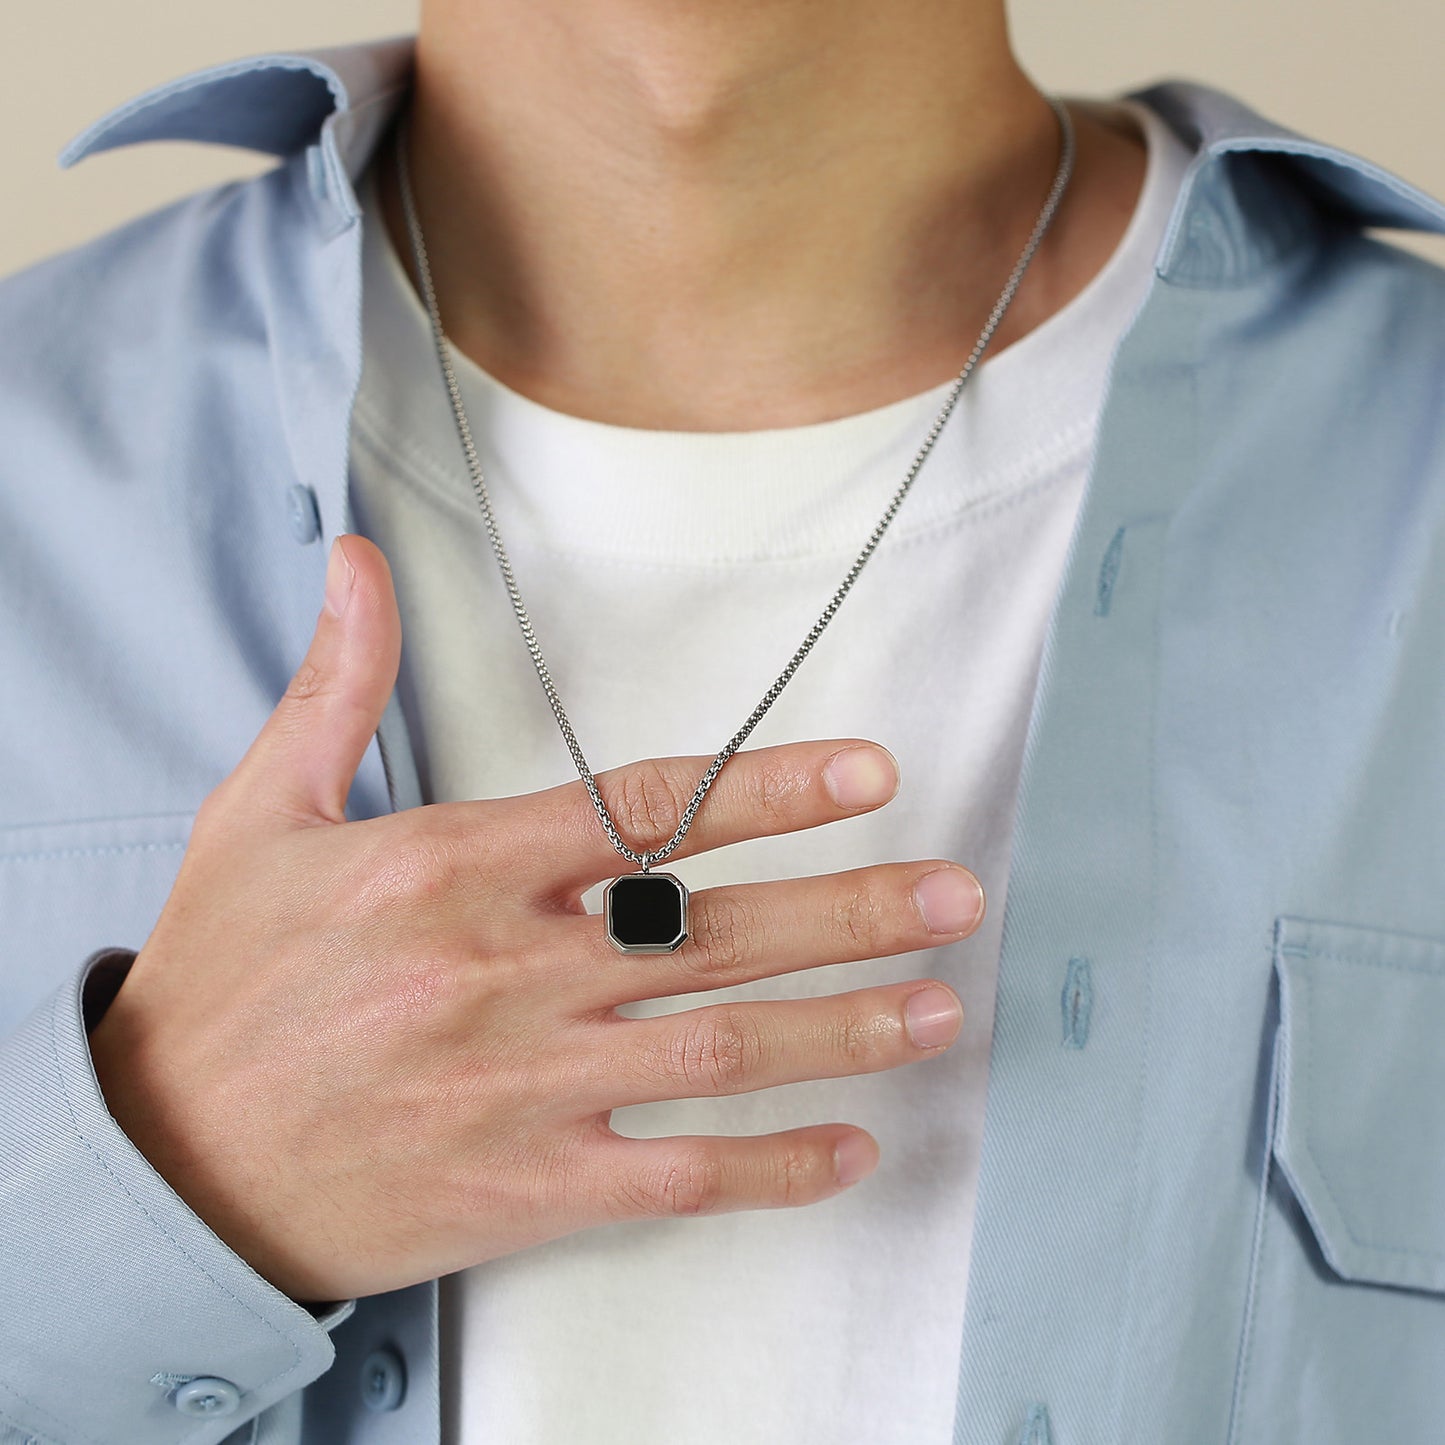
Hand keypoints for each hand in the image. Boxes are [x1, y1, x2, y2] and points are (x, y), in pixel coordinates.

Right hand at [88, 535, 985, 1305]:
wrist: (164, 1161)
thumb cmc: (221, 984)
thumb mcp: (261, 813)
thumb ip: (338, 686)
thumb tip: (357, 564)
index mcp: (455, 868)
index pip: (644, 810)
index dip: (768, 787)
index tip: (865, 772)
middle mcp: (507, 972)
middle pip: (714, 931)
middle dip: (848, 911)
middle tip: (952, 896)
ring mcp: (526, 1086)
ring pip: (718, 1050)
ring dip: (841, 1029)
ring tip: (936, 1008)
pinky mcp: (525, 1187)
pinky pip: (676, 1177)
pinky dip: (771, 1168)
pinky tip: (848, 1150)